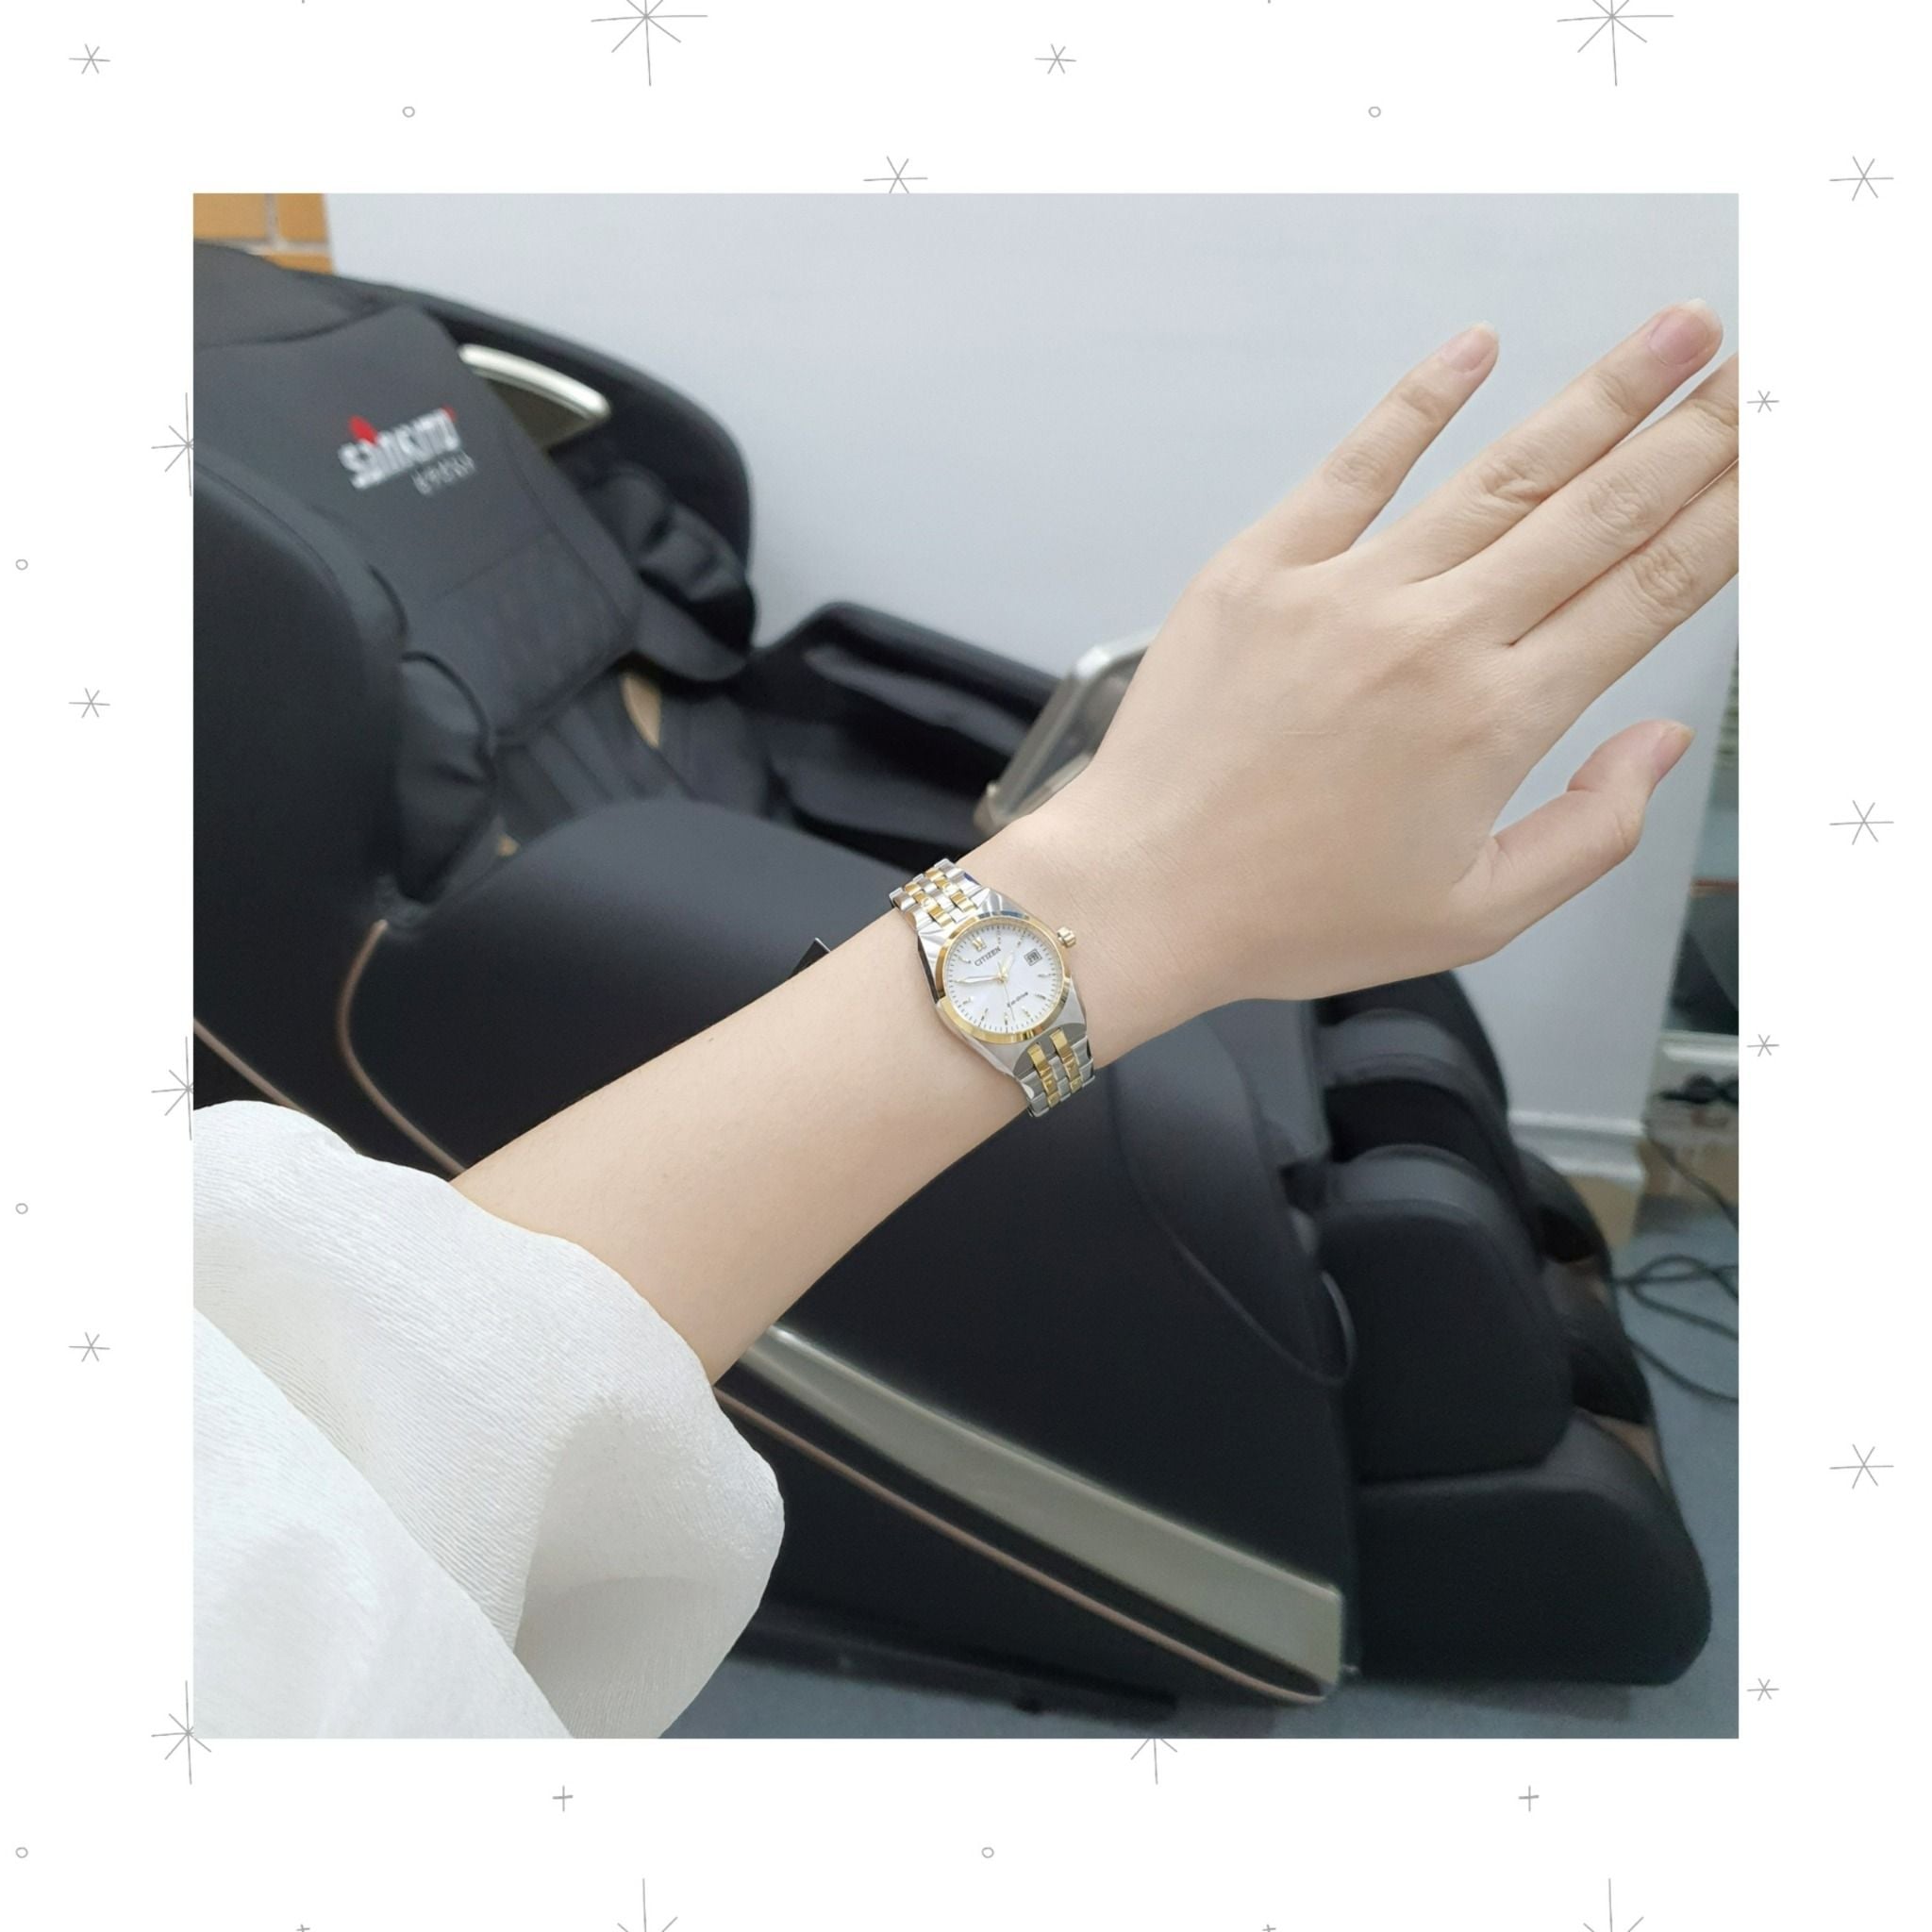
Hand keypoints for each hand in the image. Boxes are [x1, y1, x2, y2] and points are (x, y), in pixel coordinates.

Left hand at [992, 302, 1737, 1056]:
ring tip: (1677, 331)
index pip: (1650, 593)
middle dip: (1696, 429)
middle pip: (1599, 513)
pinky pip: (1355, 467)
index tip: (1780, 454)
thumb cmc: (1289, 915)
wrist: (1137, 896)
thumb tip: (1658, 746)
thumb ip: (1588, 833)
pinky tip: (1476, 347)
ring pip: (1502, 474)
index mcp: (1497, 723)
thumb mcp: (1471, 917)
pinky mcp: (1260, 570)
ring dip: (1599, 396)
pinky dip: (1417, 401)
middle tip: (1760, 363)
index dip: (1732, 513)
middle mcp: (1434, 640)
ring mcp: (1344, 593)